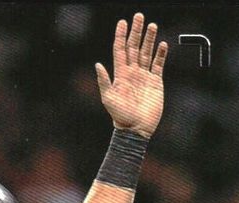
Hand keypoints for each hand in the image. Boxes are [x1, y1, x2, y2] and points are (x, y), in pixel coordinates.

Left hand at [95, 12, 167, 138]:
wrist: (136, 129)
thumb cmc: (120, 116)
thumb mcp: (108, 99)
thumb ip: (104, 81)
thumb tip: (98, 65)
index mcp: (120, 75)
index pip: (120, 50)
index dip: (121, 36)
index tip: (122, 22)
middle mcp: (132, 72)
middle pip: (134, 47)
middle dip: (136, 31)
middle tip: (139, 16)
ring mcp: (144, 76)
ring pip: (147, 53)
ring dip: (149, 39)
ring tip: (152, 25)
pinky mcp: (155, 82)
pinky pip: (158, 65)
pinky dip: (160, 54)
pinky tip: (162, 44)